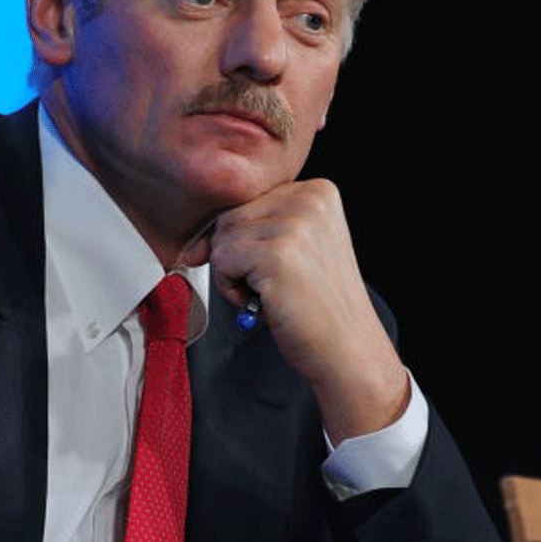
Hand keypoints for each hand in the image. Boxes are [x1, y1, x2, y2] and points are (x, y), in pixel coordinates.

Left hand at [189, 179, 408, 444]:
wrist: (347, 350)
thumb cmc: (317, 307)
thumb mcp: (293, 252)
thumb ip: (251, 232)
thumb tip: (193, 248)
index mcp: (317, 191)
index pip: (247, 201)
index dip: (245, 240)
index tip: (269, 268)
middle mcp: (310, 198)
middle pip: (230, 216)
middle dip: (237, 258)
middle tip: (273, 285)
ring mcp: (295, 224)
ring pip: (222, 238)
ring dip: (234, 274)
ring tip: (272, 293)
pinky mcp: (278, 253)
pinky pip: (221, 260)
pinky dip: (231, 288)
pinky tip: (266, 302)